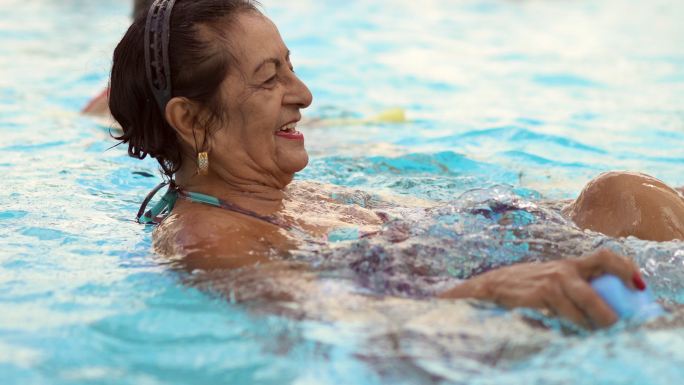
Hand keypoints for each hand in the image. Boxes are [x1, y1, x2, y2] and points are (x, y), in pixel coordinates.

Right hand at [440, 249, 643, 328]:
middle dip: (609, 315)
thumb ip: (575, 283)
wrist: (493, 286)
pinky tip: (571, 333)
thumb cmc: (527, 285)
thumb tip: (606, 302)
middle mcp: (562, 271)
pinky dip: (571, 328)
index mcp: (570, 265)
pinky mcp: (539, 297)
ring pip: (581, 310)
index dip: (626, 269)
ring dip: (590, 326)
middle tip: (617, 327)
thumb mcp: (552, 277)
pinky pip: (563, 318)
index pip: (604, 257)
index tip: (639, 285)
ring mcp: (550, 284)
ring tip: (594, 335)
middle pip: (595, 293)